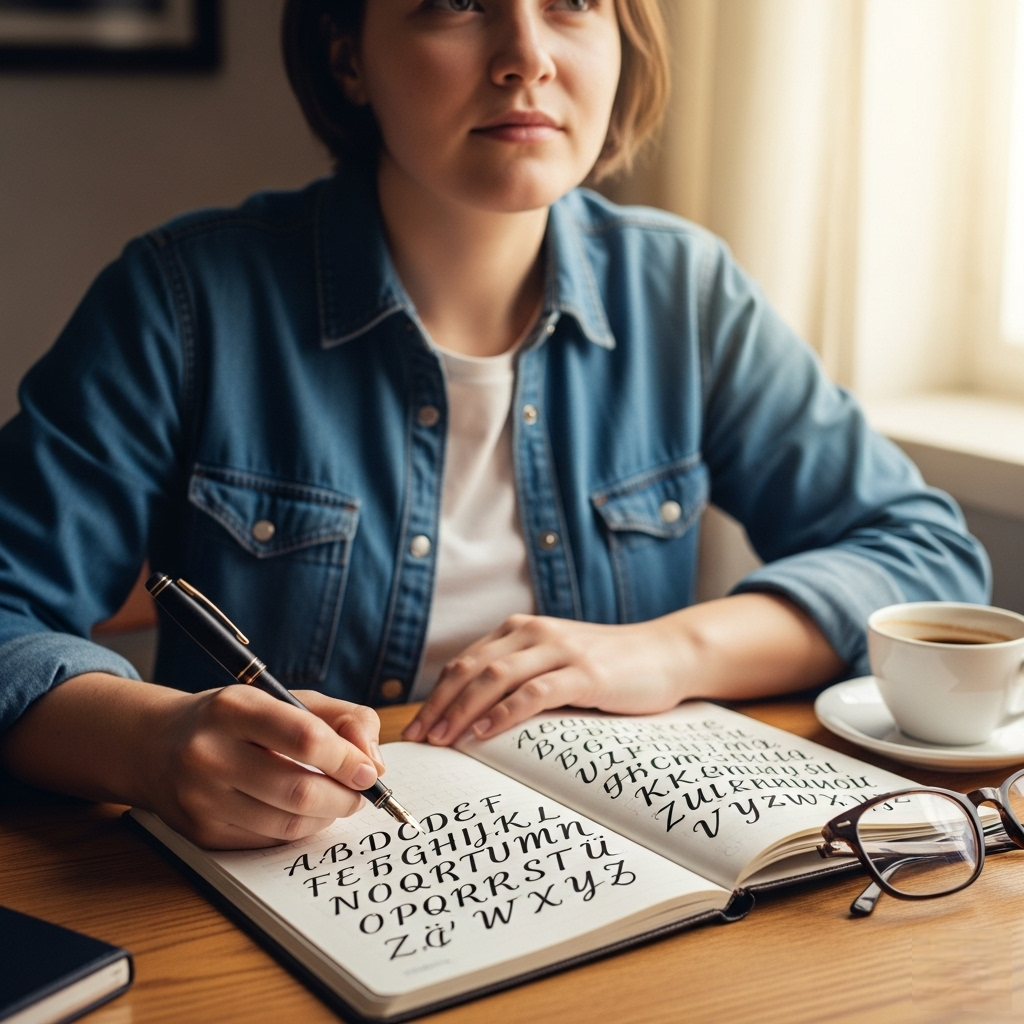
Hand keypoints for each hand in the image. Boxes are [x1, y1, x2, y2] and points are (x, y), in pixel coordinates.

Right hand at [148, 686, 383, 848]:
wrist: (156, 745)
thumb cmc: (237, 718)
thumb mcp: (289, 699)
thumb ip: (344, 719)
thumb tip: (374, 763)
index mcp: (233, 708)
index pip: (305, 738)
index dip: (347, 759)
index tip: (369, 771)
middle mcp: (209, 753)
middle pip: (299, 790)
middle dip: (344, 797)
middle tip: (360, 793)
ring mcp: (200, 798)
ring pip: (286, 823)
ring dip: (326, 817)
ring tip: (337, 802)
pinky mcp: (200, 833)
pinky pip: (267, 841)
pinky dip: (297, 830)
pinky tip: (303, 813)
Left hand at [402, 614, 684, 745]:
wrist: (665, 653)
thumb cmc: (607, 666)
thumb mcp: (555, 663)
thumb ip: (520, 676)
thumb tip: (473, 715)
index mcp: (520, 630)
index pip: (464, 664)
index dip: (436, 695)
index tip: (418, 729)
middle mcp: (533, 632)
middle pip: (470, 670)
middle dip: (439, 706)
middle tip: (420, 740)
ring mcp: (559, 650)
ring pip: (495, 679)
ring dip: (462, 711)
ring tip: (443, 740)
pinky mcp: (585, 672)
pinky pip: (534, 692)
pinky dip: (505, 713)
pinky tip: (485, 733)